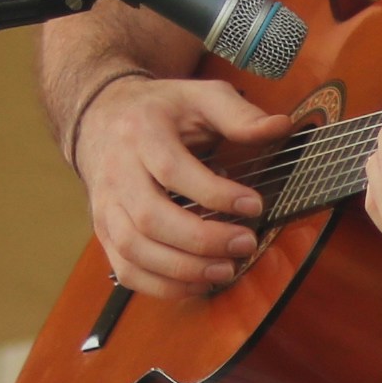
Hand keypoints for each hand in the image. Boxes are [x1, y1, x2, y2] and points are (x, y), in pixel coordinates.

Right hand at [73, 76, 293, 298]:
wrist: (101, 118)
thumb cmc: (160, 110)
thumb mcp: (200, 97)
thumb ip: (239, 113)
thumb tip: (280, 126)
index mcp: (141, 133)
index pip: (173, 170)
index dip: (216, 194)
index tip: (255, 205)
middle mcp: (116, 172)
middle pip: (151, 218)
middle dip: (203, 239)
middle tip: (246, 244)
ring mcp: (105, 206)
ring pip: (135, 249)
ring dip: (183, 269)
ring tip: (226, 270)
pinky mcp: (104, 232)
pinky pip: (126, 269)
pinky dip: (162, 286)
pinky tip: (198, 284)